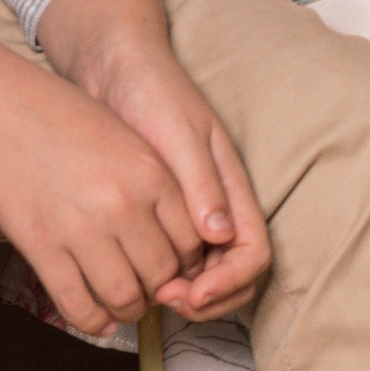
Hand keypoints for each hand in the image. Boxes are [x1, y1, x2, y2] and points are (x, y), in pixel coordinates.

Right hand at [0, 60, 209, 338]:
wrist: (4, 110)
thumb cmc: (69, 120)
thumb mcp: (132, 142)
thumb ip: (163, 186)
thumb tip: (191, 232)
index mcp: (153, 176)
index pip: (192, 241)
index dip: (186, 263)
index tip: (174, 267)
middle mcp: (125, 205)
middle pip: (164, 274)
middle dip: (161, 290)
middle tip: (150, 289)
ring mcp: (83, 229)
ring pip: (125, 296)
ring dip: (129, 309)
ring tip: (124, 305)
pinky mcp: (43, 247)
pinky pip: (77, 303)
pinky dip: (92, 320)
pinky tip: (96, 318)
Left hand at [20, 0, 272, 327]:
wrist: (115, 71)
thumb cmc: (153, 93)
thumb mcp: (179, 136)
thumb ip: (201, 184)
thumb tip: (218, 235)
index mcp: (232, 188)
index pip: (254, 254)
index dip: (230, 282)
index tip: (191, 291)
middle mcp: (217, 208)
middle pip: (235, 275)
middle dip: (208, 299)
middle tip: (162, 298)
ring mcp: (190, 214)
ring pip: (204, 276)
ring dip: (185, 295)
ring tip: (147, 291)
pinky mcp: (160, 215)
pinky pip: (173, 262)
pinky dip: (160, 280)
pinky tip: (132, 275)